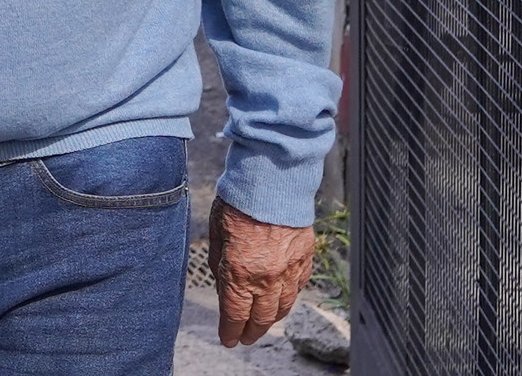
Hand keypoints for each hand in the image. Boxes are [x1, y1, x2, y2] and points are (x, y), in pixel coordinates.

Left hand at [209, 198, 314, 346]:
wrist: (272, 181)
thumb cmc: (238, 202)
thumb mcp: (216, 233)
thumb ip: (218, 263)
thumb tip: (222, 285)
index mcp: (240, 272)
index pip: (234, 313)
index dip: (230, 330)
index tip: (227, 339)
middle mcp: (267, 277)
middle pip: (261, 317)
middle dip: (251, 331)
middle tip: (244, 338)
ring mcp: (290, 269)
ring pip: (283, 306)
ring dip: (272, 318)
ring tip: (262, 323)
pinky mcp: (305, 258)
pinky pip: (299, 286)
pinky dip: (290, 296)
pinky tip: (283, 298)